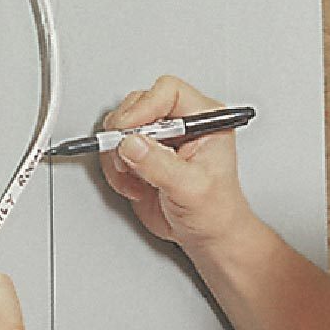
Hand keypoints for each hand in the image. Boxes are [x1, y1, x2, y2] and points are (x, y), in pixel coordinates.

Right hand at [100, 75, 257, 254]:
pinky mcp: (141, 156)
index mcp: (204, 119)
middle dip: (126, 133)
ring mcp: (159, 139)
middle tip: (127, 158)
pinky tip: (134, 186)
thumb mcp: (191, 188)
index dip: (145, 107)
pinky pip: (113, 151)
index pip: (168, 92)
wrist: (208, 237)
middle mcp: (180, 124)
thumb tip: (131, 143)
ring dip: (118, 154)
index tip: (129, 130)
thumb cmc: (216, 212)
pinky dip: (115, 170)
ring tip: (135, 177)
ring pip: (121, 126)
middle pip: (138, 104)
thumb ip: (159, 165)